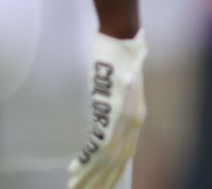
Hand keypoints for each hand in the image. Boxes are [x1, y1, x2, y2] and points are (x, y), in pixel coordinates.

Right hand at [68, 30, 146, 188]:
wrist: (121, 37)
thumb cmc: (120, 54)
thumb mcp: (122, 83)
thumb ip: (118, 101)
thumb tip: (109, 113)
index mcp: (137, 117)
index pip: (125, 155)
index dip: (111, 173)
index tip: (100, 186)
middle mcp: (133, 122)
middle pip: (116, 161)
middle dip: (101, 181)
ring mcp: (122, 118)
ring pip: (105, 158)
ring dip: (89, 175)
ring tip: (76, 188)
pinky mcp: (110, 112)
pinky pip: (97, 145)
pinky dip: (85, 160)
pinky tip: (74, 170)